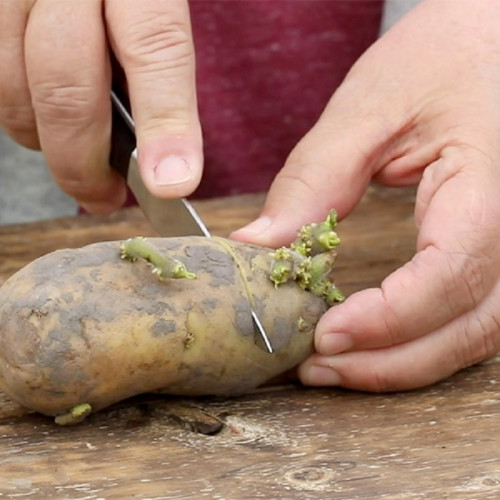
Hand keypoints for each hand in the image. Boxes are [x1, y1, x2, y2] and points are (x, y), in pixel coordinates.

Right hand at [0, 0, 201, 213]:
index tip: (171, 186)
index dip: (165, 123)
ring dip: (45, 142)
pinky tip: (44, 118)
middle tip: (107, 197)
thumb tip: (166, 159)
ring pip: (11, 83)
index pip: (155, 46)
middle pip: (65, 80)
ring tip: (79, 161)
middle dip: (84, 162)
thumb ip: (161, 59)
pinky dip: (17, 112)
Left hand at [232, 0, 499, 390]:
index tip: (322, 335)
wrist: (488, 38)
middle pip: (467, 325)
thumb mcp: (371, 106)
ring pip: (474, 334)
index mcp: (490, 184)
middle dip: (388, 360)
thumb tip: (257, 245)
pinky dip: (420, 341)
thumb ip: (314, 178)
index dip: (387, 318)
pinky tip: (374, 343)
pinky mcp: (497, 249)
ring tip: (335, 366)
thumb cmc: (441, 55)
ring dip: (403, 362)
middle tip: (315, 367)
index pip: (450, 273)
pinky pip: (470, 315)